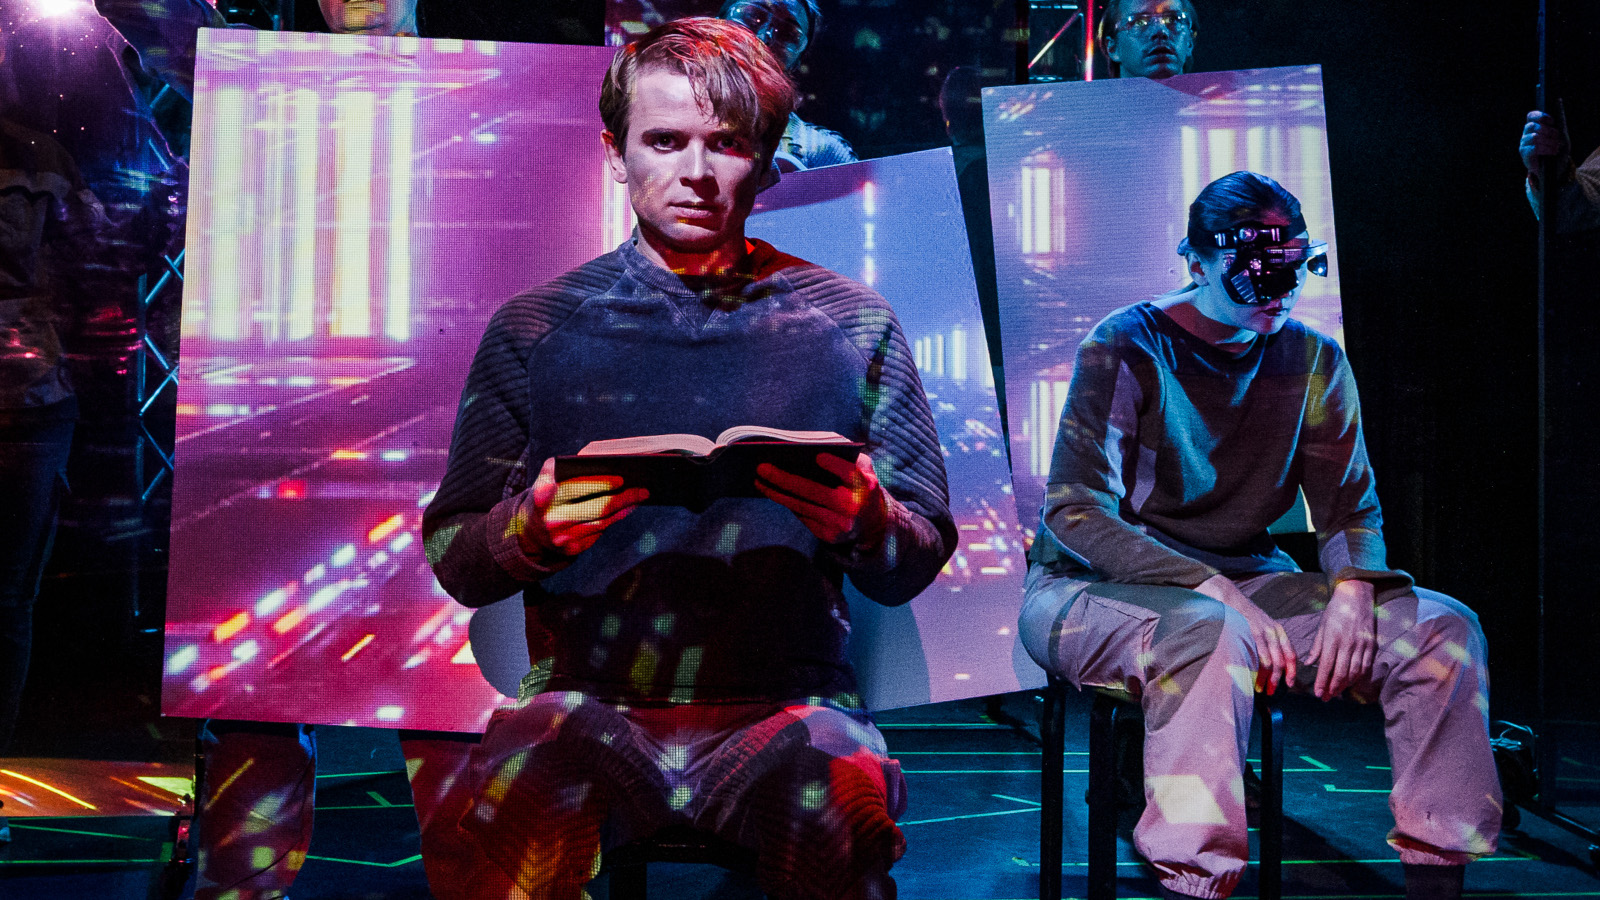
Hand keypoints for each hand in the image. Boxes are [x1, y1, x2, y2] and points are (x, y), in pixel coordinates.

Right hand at [523, 457, 648, 557]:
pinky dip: (614, 520)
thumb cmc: (547, 496)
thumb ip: (561, 468)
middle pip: (596, 507)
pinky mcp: (571, 550)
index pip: (575, 487)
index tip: (620, 479)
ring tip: (639, 497)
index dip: (599, 483)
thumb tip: (602, 464)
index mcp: (543, 496)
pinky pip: (598, 533)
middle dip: (623, 497)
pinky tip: (626, 510)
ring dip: (623, 509)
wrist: (531, 531)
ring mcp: (562, 538)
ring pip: (601, 522)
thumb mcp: (546, 479)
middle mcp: (551, 519)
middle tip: (642, 488)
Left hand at [754, 452, 888, 546]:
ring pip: (802, 506)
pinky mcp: (828, 536)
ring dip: (777, 494)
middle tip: (762, 467)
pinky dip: (787, 503)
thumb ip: (845, 455)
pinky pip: (803, 517)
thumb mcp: (863, 468)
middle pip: (815, 492)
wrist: (872, 521)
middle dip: (785, 479)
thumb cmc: (860, 484)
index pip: (849, 474)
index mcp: (865, 485)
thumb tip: (808, 447)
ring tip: (759, 481)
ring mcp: (840, 525)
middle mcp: (853, 507)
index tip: (817, 456)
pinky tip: (772, 493)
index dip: (835, 466)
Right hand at [1194, 574, 1295, 694]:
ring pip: (1273, 662)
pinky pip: (1261, 655)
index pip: (1291, 654)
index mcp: (1278, 630)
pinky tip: (1253, 678)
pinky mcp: (1252, 632)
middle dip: (1278, 680)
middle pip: (1283, 662)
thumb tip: (1265, 662)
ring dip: (1267, 679)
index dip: (1292, 671)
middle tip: (1271, 691)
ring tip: (1260, 688)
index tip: (1290, 684)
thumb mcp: (1258, 624)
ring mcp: (1264, 632)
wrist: (1228, 595)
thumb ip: (1264, 640)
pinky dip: (1259, 670)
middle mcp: (1274, 631)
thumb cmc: (1240, 613)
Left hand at [1308, 579, 1375, 700]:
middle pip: (1341, 673)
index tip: (1318, 693)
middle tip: (1326, 698)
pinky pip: (1366, 666)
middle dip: (1332, 688)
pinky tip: (1351, 682)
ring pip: (1354, 672)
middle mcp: (1348, 643)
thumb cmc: (1336, 610)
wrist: (1357, 596)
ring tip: (1336, 693)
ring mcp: (1362, 645)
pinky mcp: (1371, 644)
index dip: (1322, 682)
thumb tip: (1309, 663)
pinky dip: (1359, 677)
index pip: (1326, 666)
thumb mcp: (1322, 625)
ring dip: (1345, 685)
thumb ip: (1317, 646)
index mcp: (1333, 638)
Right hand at [1521, 110, 1564, 174]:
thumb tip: (1556, 121)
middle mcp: (1526, 134)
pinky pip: (1534, 148)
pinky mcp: (1524, 153)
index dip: (1541, 116)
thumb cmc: (1555, 149)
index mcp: (1534, 127)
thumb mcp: (1558, 136)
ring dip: (1549, 141)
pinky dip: (1546, 149)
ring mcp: (1524, 143)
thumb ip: (1555, 127)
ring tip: (1556, 147)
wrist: (1552, 167)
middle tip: (1557, 137)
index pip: (1531, 116)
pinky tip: (1552, 152)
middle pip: (1533, 126)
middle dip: (1548, 131)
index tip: (1552, 122)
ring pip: (1534, 137)